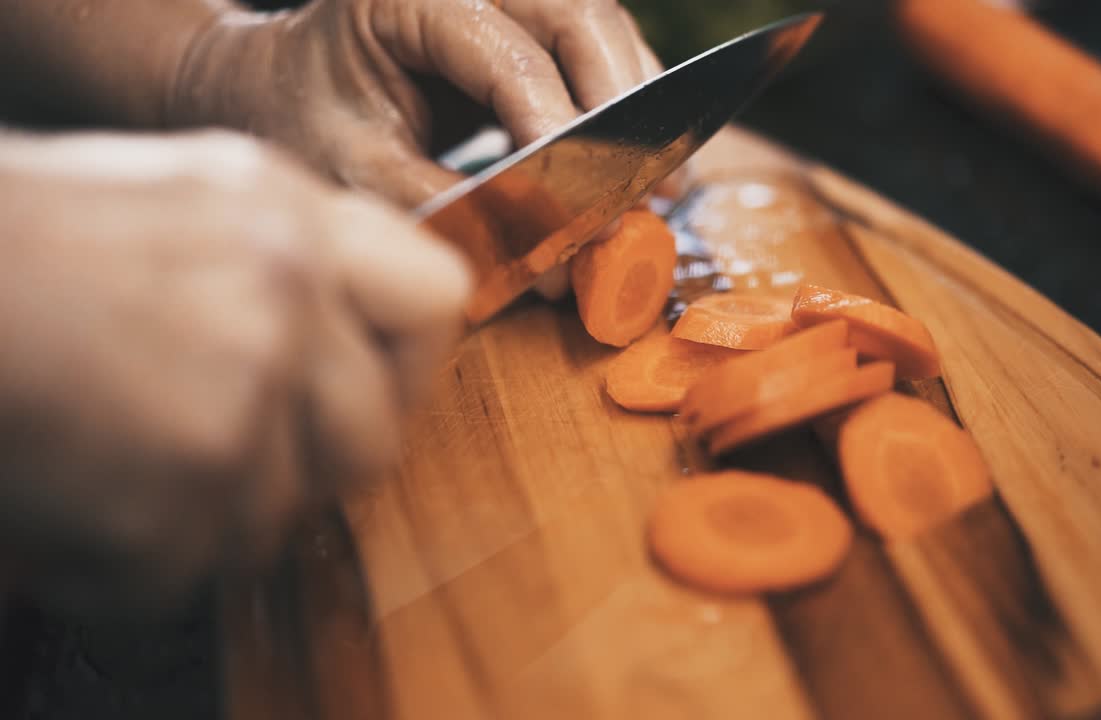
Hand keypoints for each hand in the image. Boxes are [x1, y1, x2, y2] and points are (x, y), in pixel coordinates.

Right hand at [0, 130, 470, 616]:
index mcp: (283, 210)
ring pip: (282, 516)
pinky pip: (194, 565)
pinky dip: (124, 564)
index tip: (361, 399)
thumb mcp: (168, 202)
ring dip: (199, 522)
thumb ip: (273, 264)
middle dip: (302, 477)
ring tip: (115, 470)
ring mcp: (248, 375)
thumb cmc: (8, 245)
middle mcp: (287, 286)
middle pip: (374, 441)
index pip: (436, 300)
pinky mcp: (195, 464)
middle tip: (221, 464)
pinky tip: (67, 506)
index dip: (406, 371)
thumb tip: (340, 348)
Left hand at [168, 0, 687, 301]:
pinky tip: (639, 149)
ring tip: (661, 178)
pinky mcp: (515, 15)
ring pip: (598, 20)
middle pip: (577, 13)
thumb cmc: (300, 120)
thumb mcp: (358, 176)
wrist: (268, 81)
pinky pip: (592, 38)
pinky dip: (622, 93)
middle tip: (658, 183)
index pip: (509, 56)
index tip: (595, 207)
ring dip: (637, 98)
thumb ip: (453, 212)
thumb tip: (554, 262)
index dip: (562, 132)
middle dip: (625, 103)